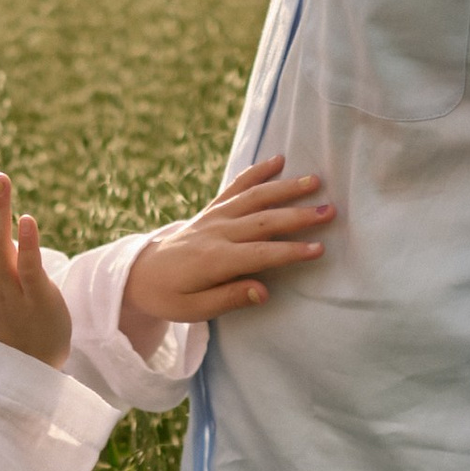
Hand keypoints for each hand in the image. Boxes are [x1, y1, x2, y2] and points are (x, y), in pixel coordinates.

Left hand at [119, 158, 336, 352]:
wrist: (139, 272)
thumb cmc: (170, 296)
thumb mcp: (194, 310)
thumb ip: (229, 299)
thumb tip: (263, 292)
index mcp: (214, 260)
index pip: (260, 255)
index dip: (291, 252)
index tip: (319, 249)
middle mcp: (217, 232)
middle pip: (264, 221)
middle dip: (299, 216)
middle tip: (330, 211)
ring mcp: (214, 216)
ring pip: (255, 197)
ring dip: (286, 188)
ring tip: (315, 181)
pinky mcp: (211, 209)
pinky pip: (236, 186)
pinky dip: (257, 171)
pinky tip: (278, 160)